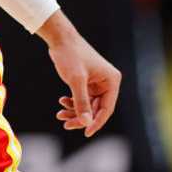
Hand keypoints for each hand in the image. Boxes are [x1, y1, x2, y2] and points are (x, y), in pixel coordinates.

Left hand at [40, 14, 121, 137]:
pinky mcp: (87, 81)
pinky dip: (72, 102)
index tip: (85, 132)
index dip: (96, 122)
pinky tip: (62, 102)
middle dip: (81, 117)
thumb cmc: (70, 55)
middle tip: (65, 124)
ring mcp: (97, 82)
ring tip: (60, 114)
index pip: (107, 108)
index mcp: (112, 81)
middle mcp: (107, 82)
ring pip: (88, 105)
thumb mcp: (76, 80)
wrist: (59, 39)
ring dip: (75, 111)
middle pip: (96, 109)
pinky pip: (82, 98)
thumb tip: (86, 122)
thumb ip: (81, 102)